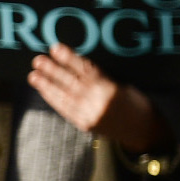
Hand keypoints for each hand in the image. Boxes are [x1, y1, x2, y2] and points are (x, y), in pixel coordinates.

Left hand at [28, 43, 166, 152]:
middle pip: (71, 82)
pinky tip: (44, 90)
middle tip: (38, 60)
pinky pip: (65, 109)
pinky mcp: (84, 125)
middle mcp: (98, 103)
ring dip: (47, 85)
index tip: (56, 48)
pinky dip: (53, 99)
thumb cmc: (138, 104)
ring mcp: (90, 115)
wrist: (145, 132)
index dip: (69, 58)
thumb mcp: (124, 85)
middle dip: (53, 71)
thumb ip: (103, 77)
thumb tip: (78, 64)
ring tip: (33, 75)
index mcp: (111, 89)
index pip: (86, 70)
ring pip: (64, 97)